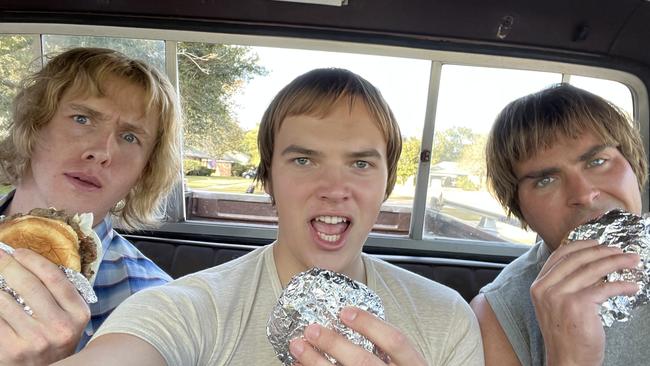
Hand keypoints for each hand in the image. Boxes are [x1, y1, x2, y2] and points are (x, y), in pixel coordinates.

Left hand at [0, 248, 89, 364]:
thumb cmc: (55, 341)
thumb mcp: (70, 319)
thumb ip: (60, 295)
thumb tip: (29, 263)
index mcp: (78, 314)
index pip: (54, 277)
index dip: (33, 260)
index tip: (18, 252)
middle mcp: (59, 327)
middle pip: (28, 284)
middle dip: (7, 265)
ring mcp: (35, 340)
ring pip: (4, 300)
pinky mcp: (11, 350)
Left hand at [289, 307, 425, 365]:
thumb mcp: (407, 365)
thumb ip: (388, 351)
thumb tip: (355, 323)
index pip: (395, 341)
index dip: (369, 324)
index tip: (344, 312)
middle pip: (363, 362)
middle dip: (334, 344)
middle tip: (311, 329)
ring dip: (315, 362)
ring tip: (298, 347)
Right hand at [530, 240, 639, 365]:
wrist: (567, 360)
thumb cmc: (565, 335)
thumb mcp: (555, 305)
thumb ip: (564, 284)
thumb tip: (589, 264)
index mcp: (538, 286)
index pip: (559, 256)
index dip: (580, 246)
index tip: (597, 243)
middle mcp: (545, 289)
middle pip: (577, 259)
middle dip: (603, 252)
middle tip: (621, 251)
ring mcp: (560, 296)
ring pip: (592, 270)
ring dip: (616, 263)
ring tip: (631, 262)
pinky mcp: (577, 305)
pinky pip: (604, 288)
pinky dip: (622, 285)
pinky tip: (631, 287)